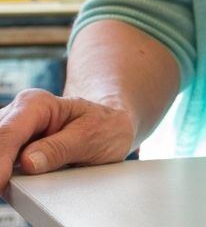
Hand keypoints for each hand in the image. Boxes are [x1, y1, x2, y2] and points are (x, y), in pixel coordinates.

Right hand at [0, 89, 136, 188]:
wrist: (109, 125)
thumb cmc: (103, 125)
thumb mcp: (92, 136)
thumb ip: (60, 149)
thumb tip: (29, 163)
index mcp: (36, 104)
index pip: (8, 133)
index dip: (0, 160)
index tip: (0, 182)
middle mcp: (17, 115)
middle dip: (0, 166)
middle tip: (5, 186)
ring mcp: (11, 133)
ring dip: (3, 170)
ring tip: (13, 183)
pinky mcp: (9, 151)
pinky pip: (2, 163)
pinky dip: (6, 174)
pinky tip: (13, 181)